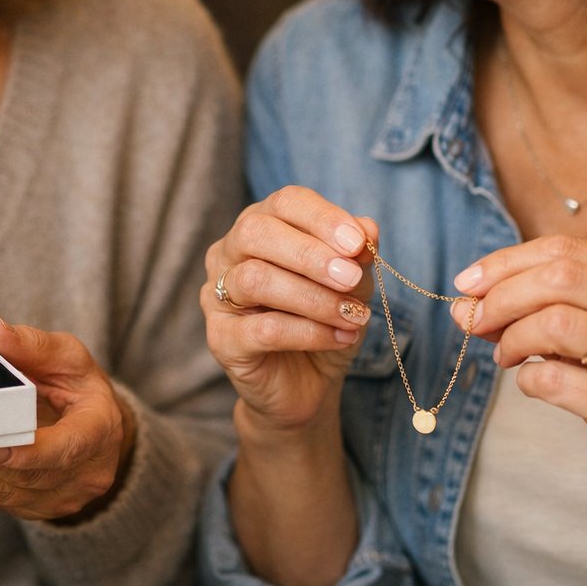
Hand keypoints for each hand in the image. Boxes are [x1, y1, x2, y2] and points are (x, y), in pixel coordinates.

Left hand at [0, 317, 133, 521]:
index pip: (65, 450)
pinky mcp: (26, 508)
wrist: (95, 431)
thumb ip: (33, 346)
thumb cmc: (81, 390)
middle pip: (23, 475)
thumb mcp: (70, 358)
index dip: (27, 452)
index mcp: (99, 434)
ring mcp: (54, 500)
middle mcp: (82, 476)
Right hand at [201, 186, 376, 433]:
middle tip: (351, 278)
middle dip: (310, 254)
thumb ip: (356, 254)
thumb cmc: (325, 320)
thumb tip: (368, 228)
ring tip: (352, 316)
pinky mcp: (221, 339)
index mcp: (261, 225)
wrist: (308, 383)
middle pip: (256, 232)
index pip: (285, 202)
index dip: (322, 218)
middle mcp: (229, 253)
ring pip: (255, 280)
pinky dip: (309, 332)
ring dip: (313, 298)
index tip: (359, 243)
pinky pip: (262, 329)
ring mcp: (218, 295)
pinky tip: (339, 338)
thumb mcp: (352, 283)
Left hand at [457, 235, 586, 511]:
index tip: (467, 282)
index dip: (506, 262)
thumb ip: (536, 309)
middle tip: (475, 321)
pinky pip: (554, 379)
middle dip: (502, 296)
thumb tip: (463, 303)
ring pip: (556, 321)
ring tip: (505, 355)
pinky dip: (525, 378)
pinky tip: (530, 382)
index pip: (564, 250)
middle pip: (559, 277)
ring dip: (512, 337)